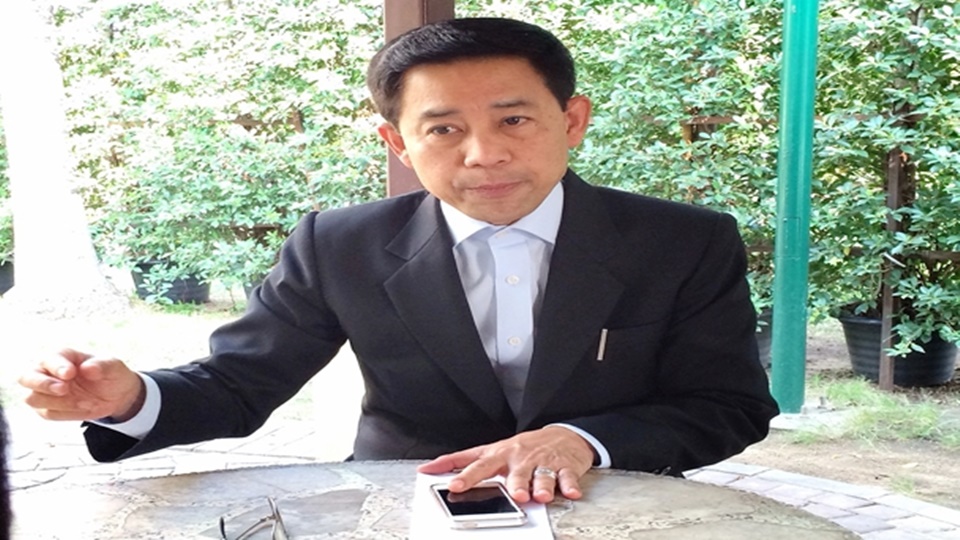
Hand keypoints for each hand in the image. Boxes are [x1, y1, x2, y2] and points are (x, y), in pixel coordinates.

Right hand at [18, 348, 144, 421]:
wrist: (117, 395)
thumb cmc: (111, 374)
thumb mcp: (114, 366)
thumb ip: (102, 366)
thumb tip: (88, 368)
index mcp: (62, 356)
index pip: (49, 359)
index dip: (56, 366)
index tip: (70, 373)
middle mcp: (48, 373)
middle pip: (26, 377)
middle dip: (42, 384)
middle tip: (63, 389)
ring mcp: (46, 392)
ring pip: (32, 398)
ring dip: (57, 402)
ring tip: (83, 401)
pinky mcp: (49, 408)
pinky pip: (47, 413)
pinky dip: (65, 413)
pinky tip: (82, 408)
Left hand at [417, 426, 595, 503]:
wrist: (563, 434)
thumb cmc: (523, 446)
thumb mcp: (491, 450)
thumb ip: (461, 461)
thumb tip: (428, 468)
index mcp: (500, 454)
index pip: (480, 465)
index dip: (466, 476)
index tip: (453, 486)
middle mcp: (521, 458)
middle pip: (516, 472)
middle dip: (514, 483)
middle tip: (513, 494)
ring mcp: (543, 462)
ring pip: (542, 475)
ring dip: (541, 485)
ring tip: (539, 495)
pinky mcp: (565, 466)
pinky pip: (567, 476)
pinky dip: (569, 485)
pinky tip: (569, 492)